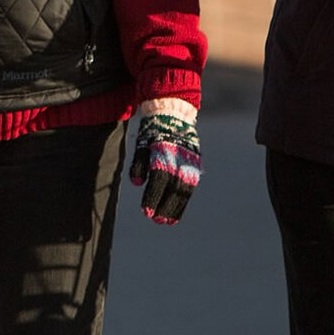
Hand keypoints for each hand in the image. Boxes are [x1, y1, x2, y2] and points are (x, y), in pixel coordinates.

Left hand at [128, 100, 200, 224]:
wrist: (174, 113)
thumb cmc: (153, 130)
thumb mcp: (142, 143)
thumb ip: (139, 163)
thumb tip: (138, 183)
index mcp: (165, 152)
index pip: (159, 180)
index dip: (153, 197)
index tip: (146, 213)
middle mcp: (180, 158)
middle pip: (174, 188)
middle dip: (165, 206)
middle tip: (156, 221)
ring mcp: (190, 161)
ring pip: (185, 189)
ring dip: (177, 207)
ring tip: (168, 221)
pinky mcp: (196, 163)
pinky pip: (191, 185)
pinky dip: (184, 199)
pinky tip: (177, 210)